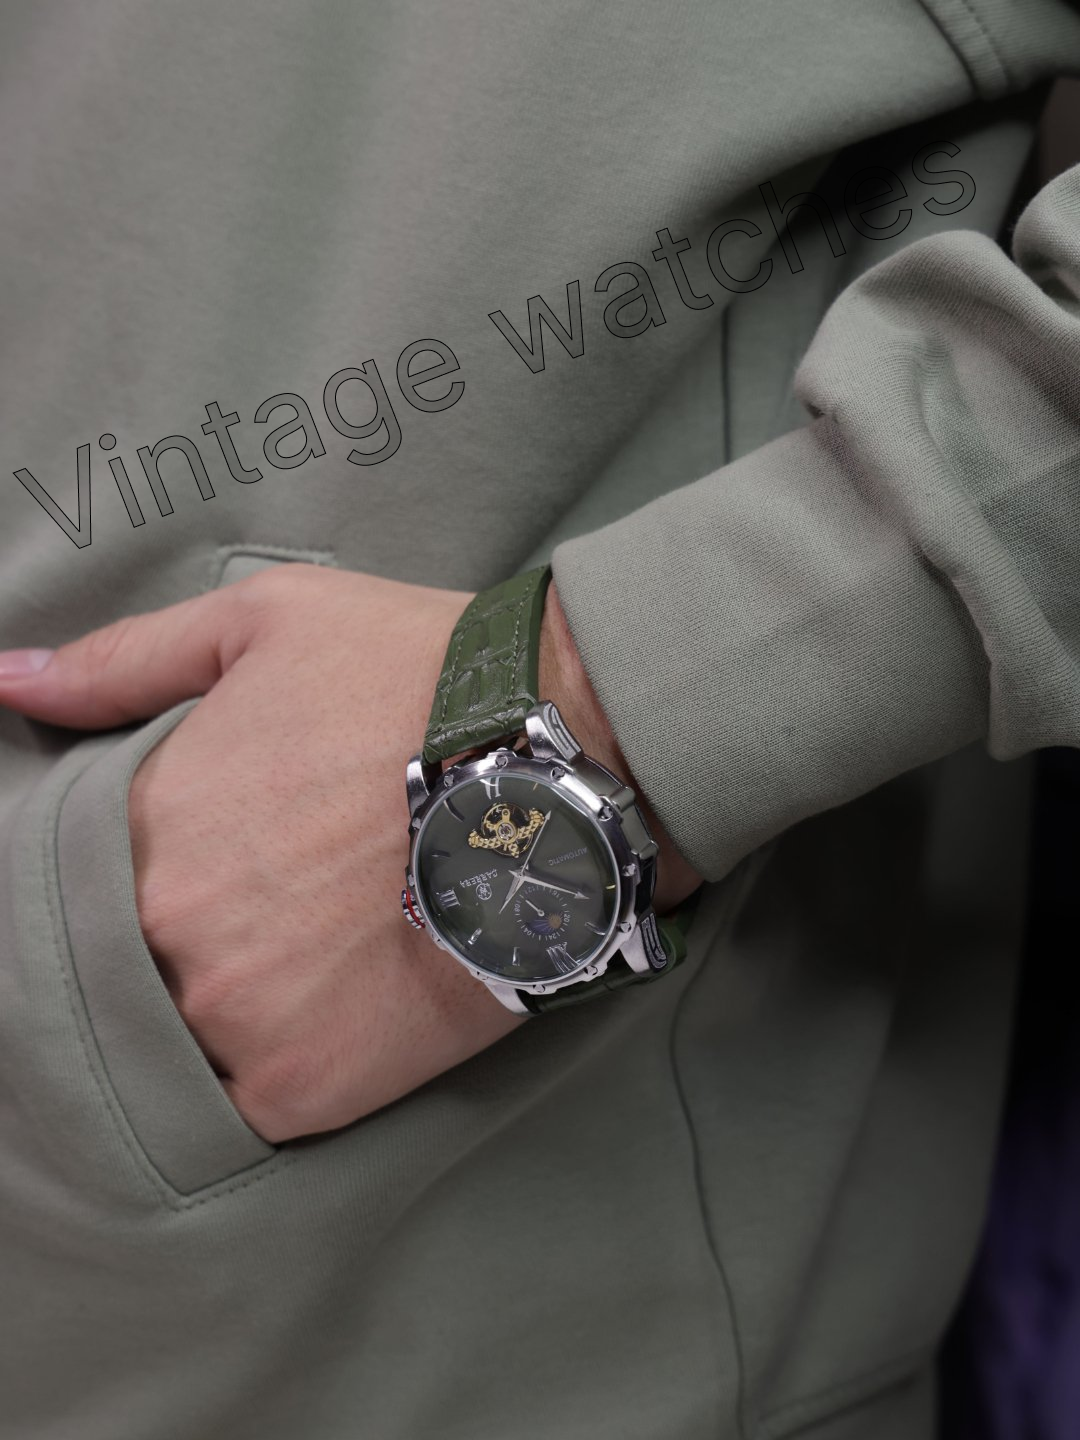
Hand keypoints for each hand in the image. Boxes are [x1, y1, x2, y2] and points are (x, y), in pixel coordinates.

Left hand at [0, 566, 700, 1141]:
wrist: (562, 761)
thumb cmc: (414, 674)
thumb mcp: (266, 624)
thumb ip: (124, 660)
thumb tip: (6, 683)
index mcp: (144, 819)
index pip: (75, 877)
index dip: (135, 868)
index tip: (201, 859)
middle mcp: (168, 929)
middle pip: (126, 964)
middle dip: (180, 938)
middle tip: (264, 908)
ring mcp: (233, 1018)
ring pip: (177, 1040)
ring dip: (220, 1008)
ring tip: (299, 961)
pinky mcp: (306, 1088)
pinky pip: (243, 1106)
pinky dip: (269, 1069)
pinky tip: (322, 1015)